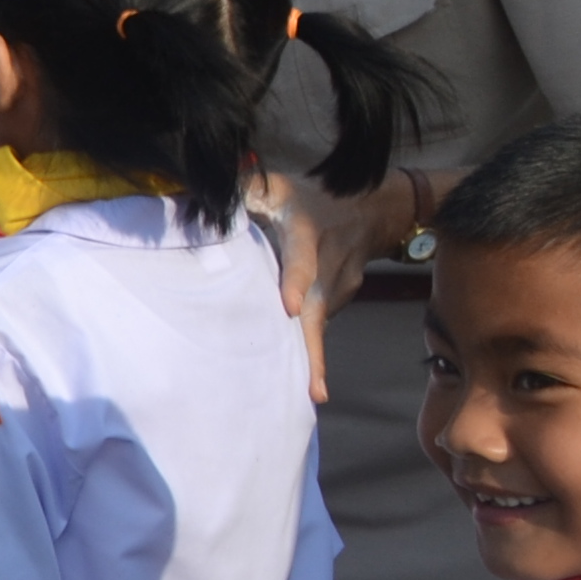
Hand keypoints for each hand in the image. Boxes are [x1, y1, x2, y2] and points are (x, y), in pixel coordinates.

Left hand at [256, 163, 411, 403]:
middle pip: (318, 311)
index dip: (295, 282)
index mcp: (306, 233)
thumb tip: (204, 191)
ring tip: (303, 394)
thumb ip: (244, 188)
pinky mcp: (343, 298)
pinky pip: (319, 322)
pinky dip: (306, 342)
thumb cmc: (312, 196)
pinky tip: (294, 368)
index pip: (302, 259)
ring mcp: (341, 285)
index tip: (288, 309)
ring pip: (318, 323)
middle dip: (315, 354)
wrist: (376, 207)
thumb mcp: (278, 185)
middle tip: (313, 392)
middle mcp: (329, 264)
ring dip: (308, 356)